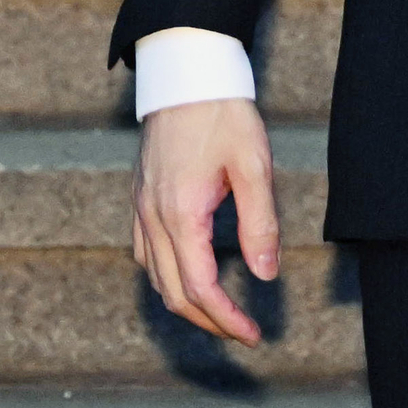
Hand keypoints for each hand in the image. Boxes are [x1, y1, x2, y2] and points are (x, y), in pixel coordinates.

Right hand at [133, 95, 280, 346]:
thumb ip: (260, 223)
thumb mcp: (253, 166)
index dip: (227, 319)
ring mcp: (141, 207)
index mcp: (182, 214)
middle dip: (209, 321)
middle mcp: (153, 217)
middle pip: (173, 293)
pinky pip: (145, 253)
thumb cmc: (223, 114)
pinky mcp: (140, 196)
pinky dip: (165, 277)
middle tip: (243, 333)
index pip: (200, 288)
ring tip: (219, 313)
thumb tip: (266, 275)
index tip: (253, 335)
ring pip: (155, 277)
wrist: (185, 72)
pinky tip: (186, 275)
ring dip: (185, 303)